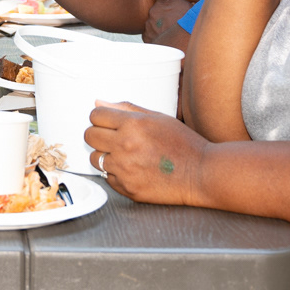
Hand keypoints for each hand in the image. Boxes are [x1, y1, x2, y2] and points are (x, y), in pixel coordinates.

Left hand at [85, 100, 205, 204]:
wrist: (200, 174)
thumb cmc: (183, 144)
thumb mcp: (157, 117)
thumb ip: (126, 108)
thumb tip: (99, 101)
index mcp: (133, 125)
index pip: (95, 115)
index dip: (101, 117)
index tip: (108, 122)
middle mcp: (125, 146)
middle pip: (89, 135)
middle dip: (98, 134)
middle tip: (113, 138)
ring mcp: (125, 169)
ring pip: (94, 158)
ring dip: (105, 155)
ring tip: (124, 155)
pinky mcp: (127, 188)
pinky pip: (106, 177)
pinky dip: (115, 173)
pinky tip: (132, 169)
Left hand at [134, 0, 196, 47]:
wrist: (184, 49)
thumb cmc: (195, 29)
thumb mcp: (199, 10)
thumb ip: (196, 0)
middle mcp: (155, 9)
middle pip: (158, 9)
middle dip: (166, 16)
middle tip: (179, 24)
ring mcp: (149, 23)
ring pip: (154, 23)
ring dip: (163, 28)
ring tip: (175, 35)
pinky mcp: (147, 36)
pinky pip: (152, 35)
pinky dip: (159, 38)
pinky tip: (169, 42)